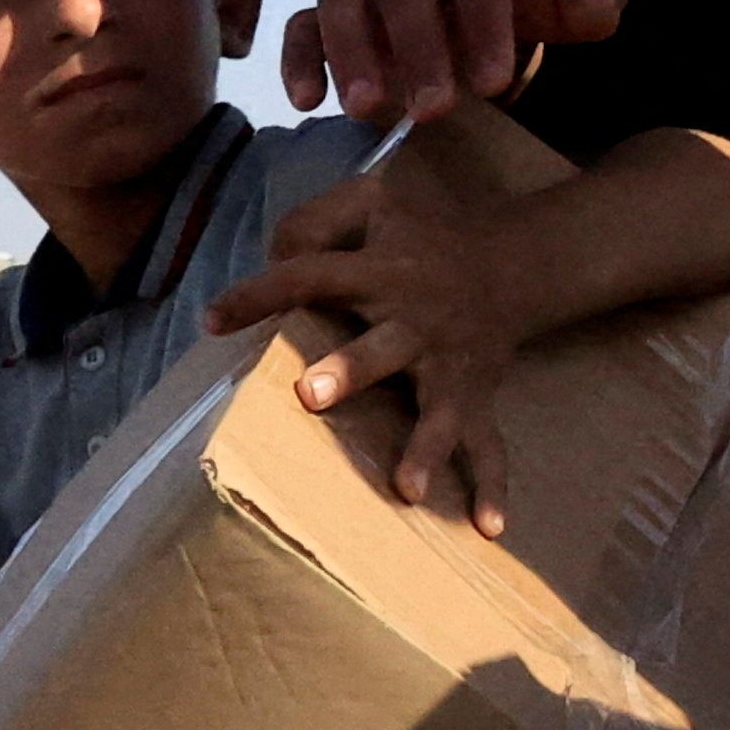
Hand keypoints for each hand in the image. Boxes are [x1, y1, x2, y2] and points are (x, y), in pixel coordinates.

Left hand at [211, 141, 565, 537]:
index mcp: (382, 272)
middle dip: (351, 369)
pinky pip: (489, 443)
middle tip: (310, 395)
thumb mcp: (372, 202)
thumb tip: (272, 257)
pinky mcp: (476, 395)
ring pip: (440, 408)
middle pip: (383, 346)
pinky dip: (492, 485)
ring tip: (406, 488)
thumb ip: (316, 223)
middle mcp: (417, 320)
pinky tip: (488, 528)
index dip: (262, 294)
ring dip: (425, 446)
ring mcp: (450, 365)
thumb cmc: (423, 237)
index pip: (313, 277)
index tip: (212, 320)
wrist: (517, 261)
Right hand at [284, 0, 625, 127]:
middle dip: (417, 50)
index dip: (484, 24)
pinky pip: (306, 20)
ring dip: (348, 51)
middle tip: (432, 111)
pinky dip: (300, 56)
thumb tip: (592, 6)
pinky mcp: (349, 9)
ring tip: (367, 109)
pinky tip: (307, 102)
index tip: (493, 84)